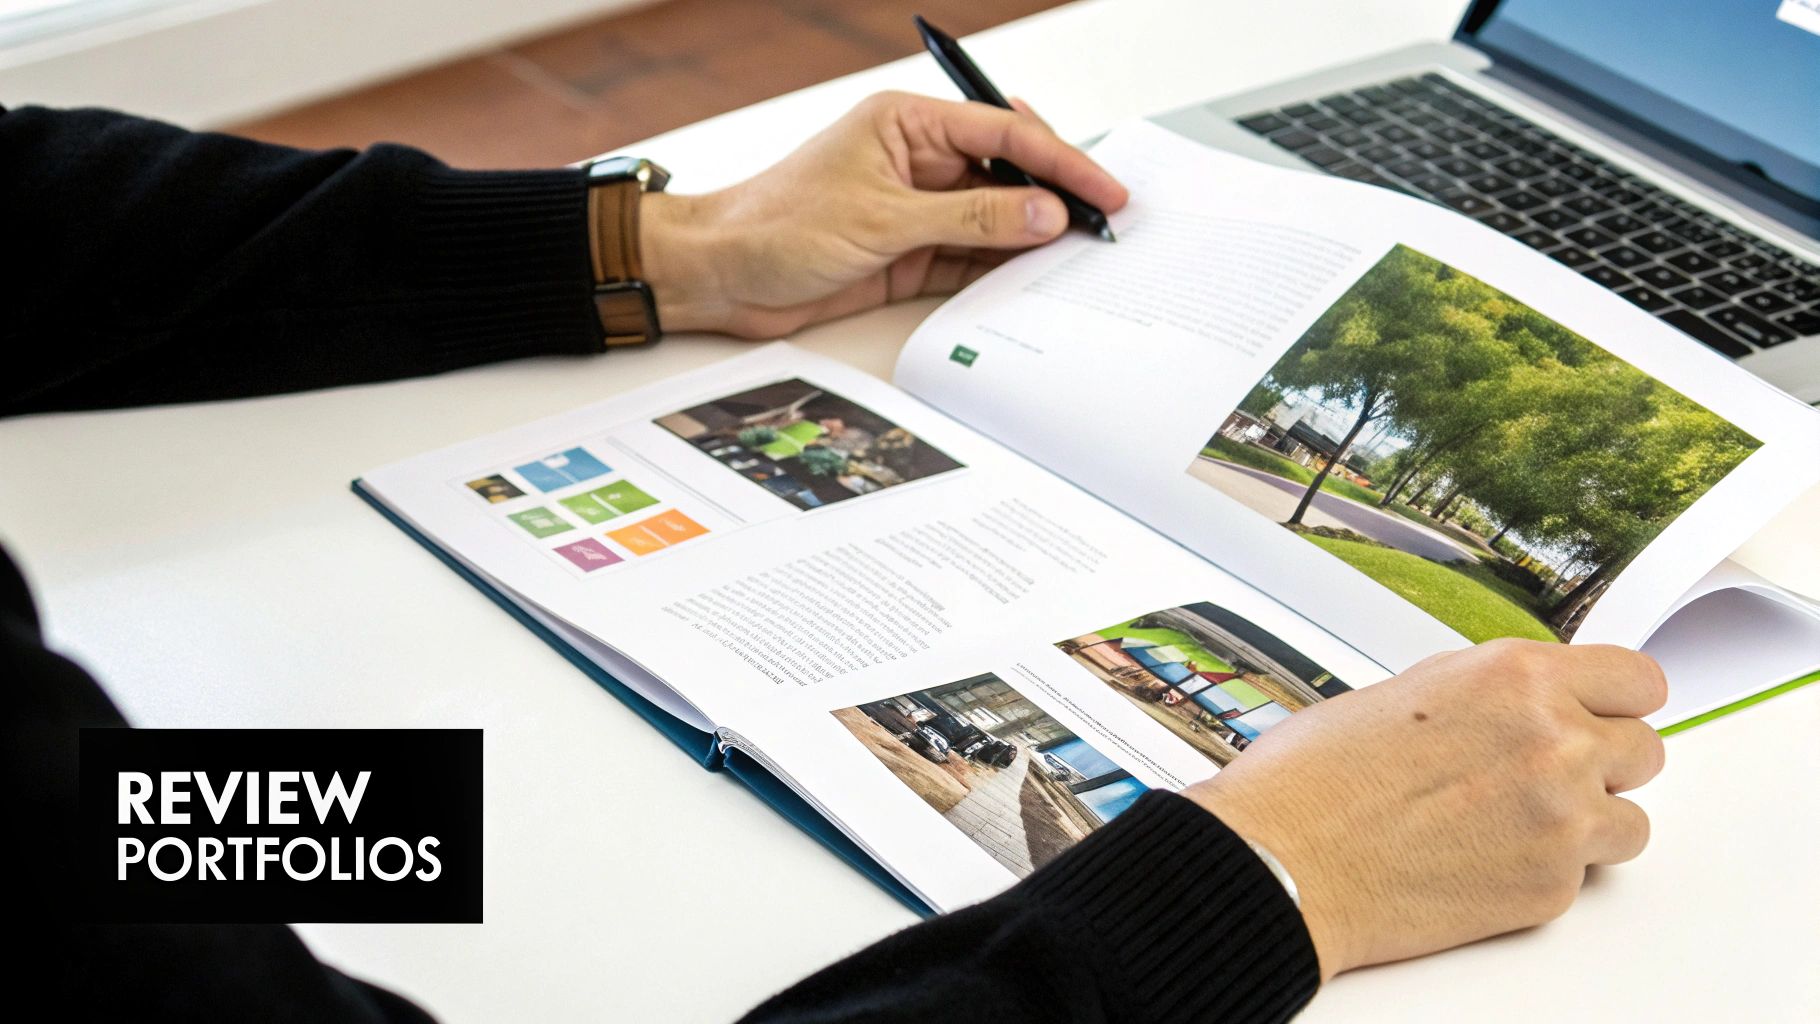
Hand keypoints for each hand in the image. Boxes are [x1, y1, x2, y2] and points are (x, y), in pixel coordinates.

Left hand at [638, 91, 1127, 336]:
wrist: (722, 275)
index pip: (1005, 136)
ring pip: (996, 222)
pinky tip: (1035, 283)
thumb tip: (1042, 214)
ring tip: (1081, 260)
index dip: (1062, 161)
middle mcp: (919, 161)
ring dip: (1033, 241)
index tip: (1104, 190)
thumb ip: (970, 219)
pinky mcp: (910, 253)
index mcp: (910, 124)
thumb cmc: (776, 224)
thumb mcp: (884, 219)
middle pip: (1009, 176)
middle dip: (1056, 199)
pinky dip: (1002, 272)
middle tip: (1104, 226)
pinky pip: (972, 259)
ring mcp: (917, 209)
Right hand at [1182, 639, 1667, 980]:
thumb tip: (1528, 702)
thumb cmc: (1317, 779)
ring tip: (1518, 823)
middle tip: (1548, 774)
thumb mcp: (1408, 693)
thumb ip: (1491, 693)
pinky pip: (1587, 875)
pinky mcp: (1552, 887)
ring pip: (1631, 819)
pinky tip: (1486, 858)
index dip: (1617, 699)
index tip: (1603, 712)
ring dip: (1588, 821)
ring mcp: (1561, 819)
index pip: (1638, 679)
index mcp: (1517, 678)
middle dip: (1603, 761)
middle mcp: (1554, 742)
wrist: (1285, 862)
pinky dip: (1549, 869)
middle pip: (1645, 748)